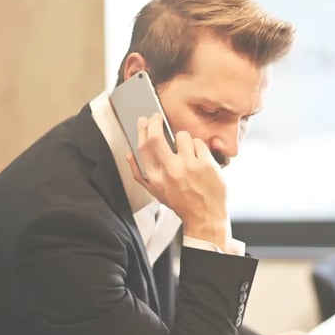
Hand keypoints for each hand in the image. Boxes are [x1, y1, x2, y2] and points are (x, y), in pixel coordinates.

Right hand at [127, 114, 229, 249]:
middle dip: (155, 122)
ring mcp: (188, 166)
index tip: (144, 121)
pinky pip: (199, 143)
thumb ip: (140, 174)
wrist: (205, 217)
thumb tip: (129, 156)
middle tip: (158, 117)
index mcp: (155, 178)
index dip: (142, 130)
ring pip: (182, 136)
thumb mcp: (156, 192)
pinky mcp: (205, 164)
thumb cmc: (181, 203)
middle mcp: (170, 171)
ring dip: (184, 139)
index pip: (143, 147)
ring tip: (187, 150)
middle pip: (156, 137)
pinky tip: (200, 158)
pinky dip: (199, 147)